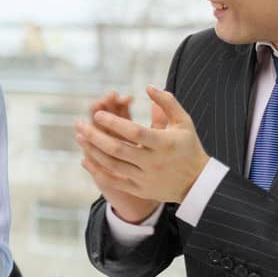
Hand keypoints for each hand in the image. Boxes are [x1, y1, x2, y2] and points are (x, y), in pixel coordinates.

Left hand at [75, 86, 209, 205]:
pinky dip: (97, 171)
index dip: (114, 122)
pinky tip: (85, 159)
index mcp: (164, 144)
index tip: (98, 114)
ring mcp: (146, 178)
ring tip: (80, 137)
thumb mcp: (183, 122)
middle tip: (79, 124)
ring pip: (112, 164)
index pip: (134, 132)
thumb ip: (167, 103)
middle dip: (94, 136)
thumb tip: (148, 86)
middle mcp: (154, 162)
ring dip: (93, 151)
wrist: (198, 183)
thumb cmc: (189, 147)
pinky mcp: (140, 190)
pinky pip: (114, 181)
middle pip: (117, 149)